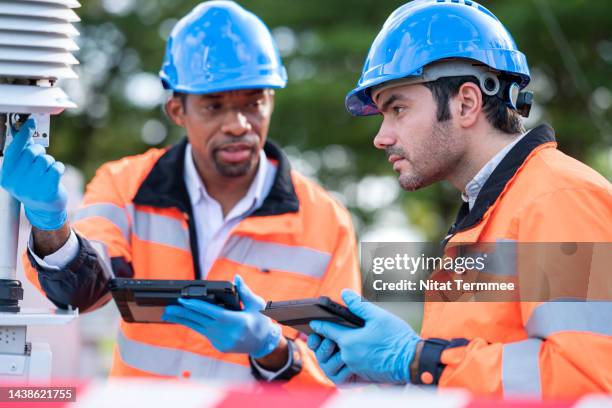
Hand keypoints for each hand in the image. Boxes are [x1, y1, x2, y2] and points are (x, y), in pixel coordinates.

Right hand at [0, 118, 66, 229]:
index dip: (23, 134)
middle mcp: (16, 183)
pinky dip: (59, 167)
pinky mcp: (48, 190)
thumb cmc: (32, 185)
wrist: (44, 210)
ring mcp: (32, 188)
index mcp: (6, 176)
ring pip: (45, 159)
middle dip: (39, 151)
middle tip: (41, 157)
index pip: (13, 150)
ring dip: (49, 161)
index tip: (31, 123)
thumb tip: (25, 130)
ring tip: (47, 170)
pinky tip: (56, 174)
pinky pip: (57, 167)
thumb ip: (22, 152)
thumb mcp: (22, 171)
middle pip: (31, 152)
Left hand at [162, 275, 280, 357]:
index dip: (197, 306)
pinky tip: (184, 319)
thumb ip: (245, 291)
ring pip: (198, 328)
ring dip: (183, 320)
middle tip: (168, 307)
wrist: (264, 343)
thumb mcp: (256, 304)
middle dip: (183, 313)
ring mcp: (222, 341)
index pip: (213, 312)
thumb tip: (236, 278)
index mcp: (237, 322)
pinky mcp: (218, 346)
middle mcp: (227, 333)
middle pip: (201, 321)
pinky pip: (203, 333)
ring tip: (169, 313)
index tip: (183, 301)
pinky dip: (193, 325)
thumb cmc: (261, 321)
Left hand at [308, 289, 420, 383]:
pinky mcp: (364, 374)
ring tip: (347, 338)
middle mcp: (349, 356)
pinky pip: (351, 365)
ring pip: (342, 355)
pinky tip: (359, 349)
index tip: (313, 322)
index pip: (328, 331)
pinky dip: (351, 356)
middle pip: (334, 344)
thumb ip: (359, 305)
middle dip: (330, 337)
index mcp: (349, 341)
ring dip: (342, 347)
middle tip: (329, 329)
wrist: (412, 361)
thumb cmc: (397, 338)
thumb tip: (344, 293)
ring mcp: (356, 367)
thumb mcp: (378, 316)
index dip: (319, 324)